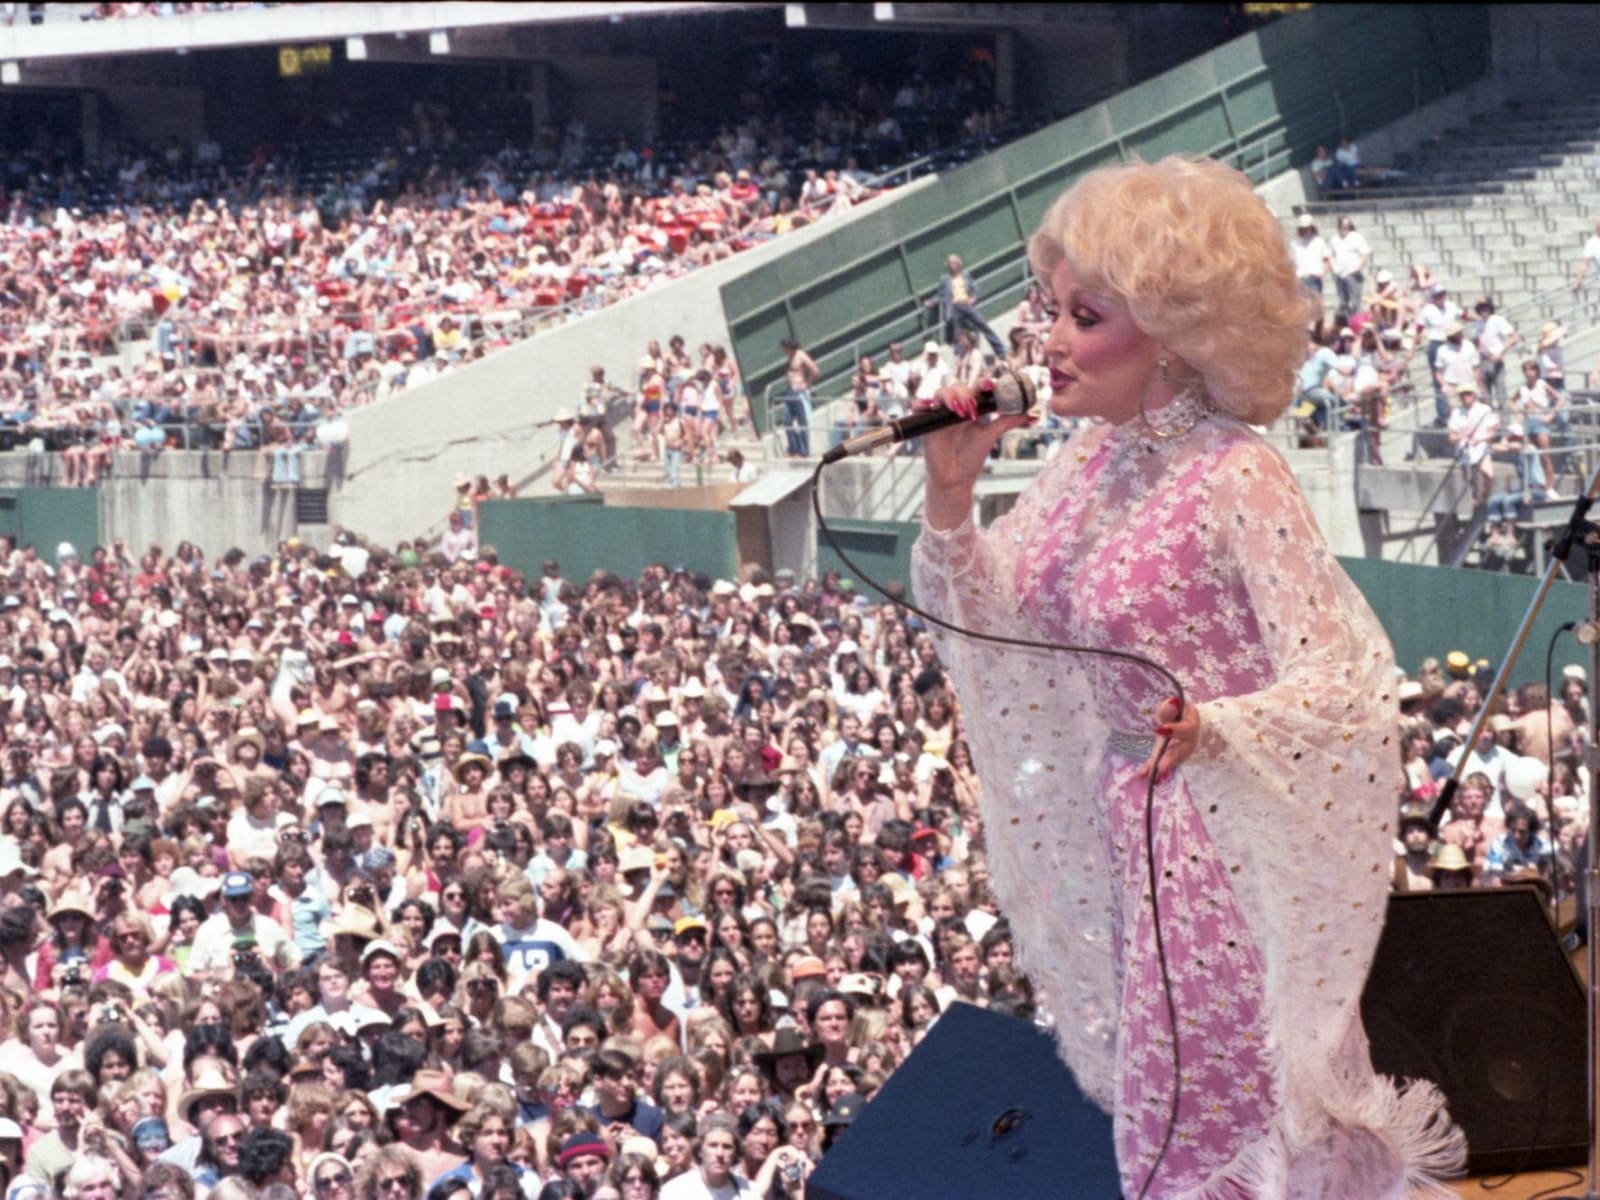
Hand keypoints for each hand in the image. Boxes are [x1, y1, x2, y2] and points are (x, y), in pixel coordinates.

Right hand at [921, 383, 1033, 501]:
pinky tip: (929, 406)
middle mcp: (955, 408)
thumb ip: (1009, 421)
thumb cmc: (972, 458)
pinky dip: (922, 403)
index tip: (990, 385)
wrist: (955, 478)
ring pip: (941, 393)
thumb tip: (1034, 413)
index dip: (982, 383)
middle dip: (965, 393)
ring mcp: (939, 414)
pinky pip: (919, 405)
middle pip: (958, 387)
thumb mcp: (992, 436)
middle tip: (972, 408)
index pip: (976, 388)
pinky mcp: (925, 423)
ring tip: (959, 412)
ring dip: (950, 397)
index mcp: (971, 408)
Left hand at [1139, 695, 1199, 784]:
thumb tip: (1172, 703)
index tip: (1160, 729)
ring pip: (1172, 760)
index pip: (1186, 728)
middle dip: (1170, 759)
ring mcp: (1179, 751)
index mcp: (1191, 724)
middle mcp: (1188, 741)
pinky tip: (1142, 775)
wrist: (1188, 721)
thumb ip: (1172, 707)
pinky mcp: (1168, 756)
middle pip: (1181, 751)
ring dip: (1161, 767)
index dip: (1175, 730)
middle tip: (1160, 767)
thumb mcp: (1178, 705)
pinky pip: (1160, 763)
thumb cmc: (1181, 712)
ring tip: (1152, 776)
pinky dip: (1151, 769)